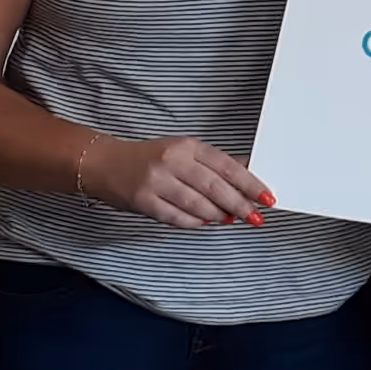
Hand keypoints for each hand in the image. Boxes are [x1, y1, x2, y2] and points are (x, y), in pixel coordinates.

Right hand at [84, 134, 269, 228]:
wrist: (104, 164)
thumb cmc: (149, 158)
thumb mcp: (183, 151)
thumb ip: (214, 164)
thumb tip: (249, 172)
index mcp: (186, 146)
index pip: (226, 166)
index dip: (250, 183)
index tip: (266, 197)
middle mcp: (172, 162)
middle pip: (214, 187)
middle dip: (239, 204)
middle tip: (254, 216)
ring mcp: (156, 182)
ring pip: (197, 205)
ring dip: (218, 215)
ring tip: (230, 219)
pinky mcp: (144, 201)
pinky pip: (177, 218)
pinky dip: (195, 223)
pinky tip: (206, 222)